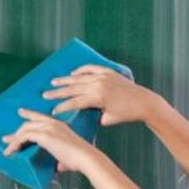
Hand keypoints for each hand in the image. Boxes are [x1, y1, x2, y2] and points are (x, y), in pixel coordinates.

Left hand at [1, 108, 100, 172]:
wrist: (85, 157)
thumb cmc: (80, 159)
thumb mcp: (67, 156)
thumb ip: (60, 160)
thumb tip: (57, 168)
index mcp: (59, 125)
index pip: (40, 117)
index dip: (29, 114)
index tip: (20, 112)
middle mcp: (53, 123)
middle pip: (29, 123)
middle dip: (16, 132)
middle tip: (6, 138)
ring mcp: (48, 128)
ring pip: (25, 130)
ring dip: (14, 140)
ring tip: (7, 149)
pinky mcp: (44, 135)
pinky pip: (24, 137)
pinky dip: (15, 144)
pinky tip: (11, 151)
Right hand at [42, 64, 156, 125]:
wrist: (143, 102)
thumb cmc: (126, 114)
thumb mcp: (108, 119)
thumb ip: (94, 116)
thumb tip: (84, 114)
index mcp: (97, 97)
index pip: (74, 102)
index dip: (62, 107)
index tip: (53, 111)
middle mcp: (98, 84)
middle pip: (73, 88)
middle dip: (58, 92)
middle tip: (45, 95)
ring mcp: (103, 76)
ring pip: (79, 77)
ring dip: (65, 80)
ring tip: (53, 82)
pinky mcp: (108, 72)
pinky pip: (91, 68)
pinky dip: (81, 70)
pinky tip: (73, 73)